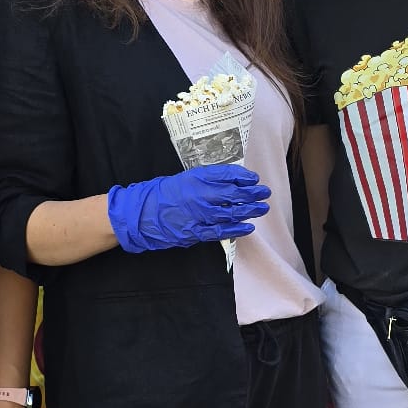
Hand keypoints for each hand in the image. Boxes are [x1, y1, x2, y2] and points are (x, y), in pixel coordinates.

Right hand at [107, 164, 269, 253]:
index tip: (254, 178)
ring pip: (231, 212)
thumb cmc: (164, 194)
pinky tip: (248, 227)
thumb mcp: (185, 179)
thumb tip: (232, 180)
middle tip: (264, 192)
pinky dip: (236, 229)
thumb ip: (207, 179)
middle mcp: (200, 195)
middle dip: (252, 193)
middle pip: (233, 194)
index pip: (227, 175)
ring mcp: (199, 215)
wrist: (142, 214)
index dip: (243, 177)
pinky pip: (220, 231)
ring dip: (249, 210)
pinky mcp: (196, 232)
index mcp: (196, 179)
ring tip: (262, 208)